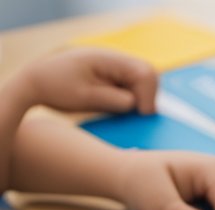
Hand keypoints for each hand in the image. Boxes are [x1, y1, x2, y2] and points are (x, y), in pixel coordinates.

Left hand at [14, 48, 156, 114]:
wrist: (34, 82)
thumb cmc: (55, 89)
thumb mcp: (85, 98)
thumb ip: (114, 100)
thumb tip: (138, 105)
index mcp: (106, 58)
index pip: (145, 73)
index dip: (148, 95)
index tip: (140, 113)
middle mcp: (113, 58)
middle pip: (148, 75)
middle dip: (146, 96)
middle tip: (134, 114)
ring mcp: (112, 66)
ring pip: (142, 82)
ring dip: (138, 97)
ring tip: (120, 110)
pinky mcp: (110, 75)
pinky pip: (131, 86)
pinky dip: (130, 98)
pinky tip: (115, 105)